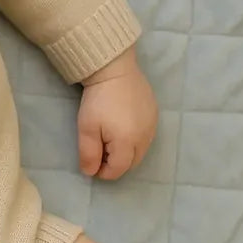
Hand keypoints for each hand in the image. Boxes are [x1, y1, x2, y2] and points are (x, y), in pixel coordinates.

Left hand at [77, 48, 157, 180]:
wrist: (115, 69)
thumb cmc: (98, 100)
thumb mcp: (86, 129)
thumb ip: (89, 154)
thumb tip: (91, 173)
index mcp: (128, 142)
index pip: (118, 170)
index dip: (103, 172)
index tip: (92, 163)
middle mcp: (146, 138)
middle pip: (132, 163)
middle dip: (116, 164)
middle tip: (100, 151)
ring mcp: (153, 126)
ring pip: (141, 151)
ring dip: (126, 153)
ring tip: (109, 139)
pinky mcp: (155, 115)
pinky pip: (146, 136)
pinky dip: (134, 140)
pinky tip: (122, 127)